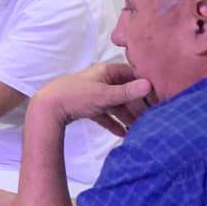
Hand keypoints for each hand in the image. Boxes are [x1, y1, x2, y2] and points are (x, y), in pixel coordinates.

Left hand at [31, 62, 152, 134]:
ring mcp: (93, 94)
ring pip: (115, 104)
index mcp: (106, 71)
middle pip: (125, 92)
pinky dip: (113, 122)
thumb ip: (127, 92)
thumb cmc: (76, 96)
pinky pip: (104, 114)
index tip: (159, 99)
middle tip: (151, 118)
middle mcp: (101, 80)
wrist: (47, 108)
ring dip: (127, 116)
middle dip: (137, 105)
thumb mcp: (104, 95)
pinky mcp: (86, 106)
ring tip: (139, 129)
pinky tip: (122, 134)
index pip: (133, 75)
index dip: (146, 86)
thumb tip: (150, 85)